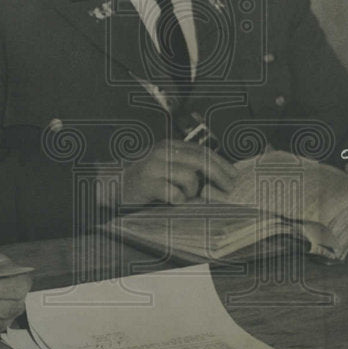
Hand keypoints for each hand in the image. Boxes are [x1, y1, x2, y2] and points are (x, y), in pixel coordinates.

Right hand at [121, 140, 235, 205]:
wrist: (113, 186)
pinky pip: (174, 193)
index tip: (234, 176)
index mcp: (171, 146)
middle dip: (219, 177)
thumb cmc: (145, 182)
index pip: (203, 151)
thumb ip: (189, 169)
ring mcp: (154, 166)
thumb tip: (219, 180)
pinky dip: (178, 200)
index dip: (222, 164)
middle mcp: (163, 152)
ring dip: (191, 193)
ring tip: (181, 197)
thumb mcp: (168, 169)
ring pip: (190, 178)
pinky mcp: (147, 182)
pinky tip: (171, 201)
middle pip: (201, 161)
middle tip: (228, 191)